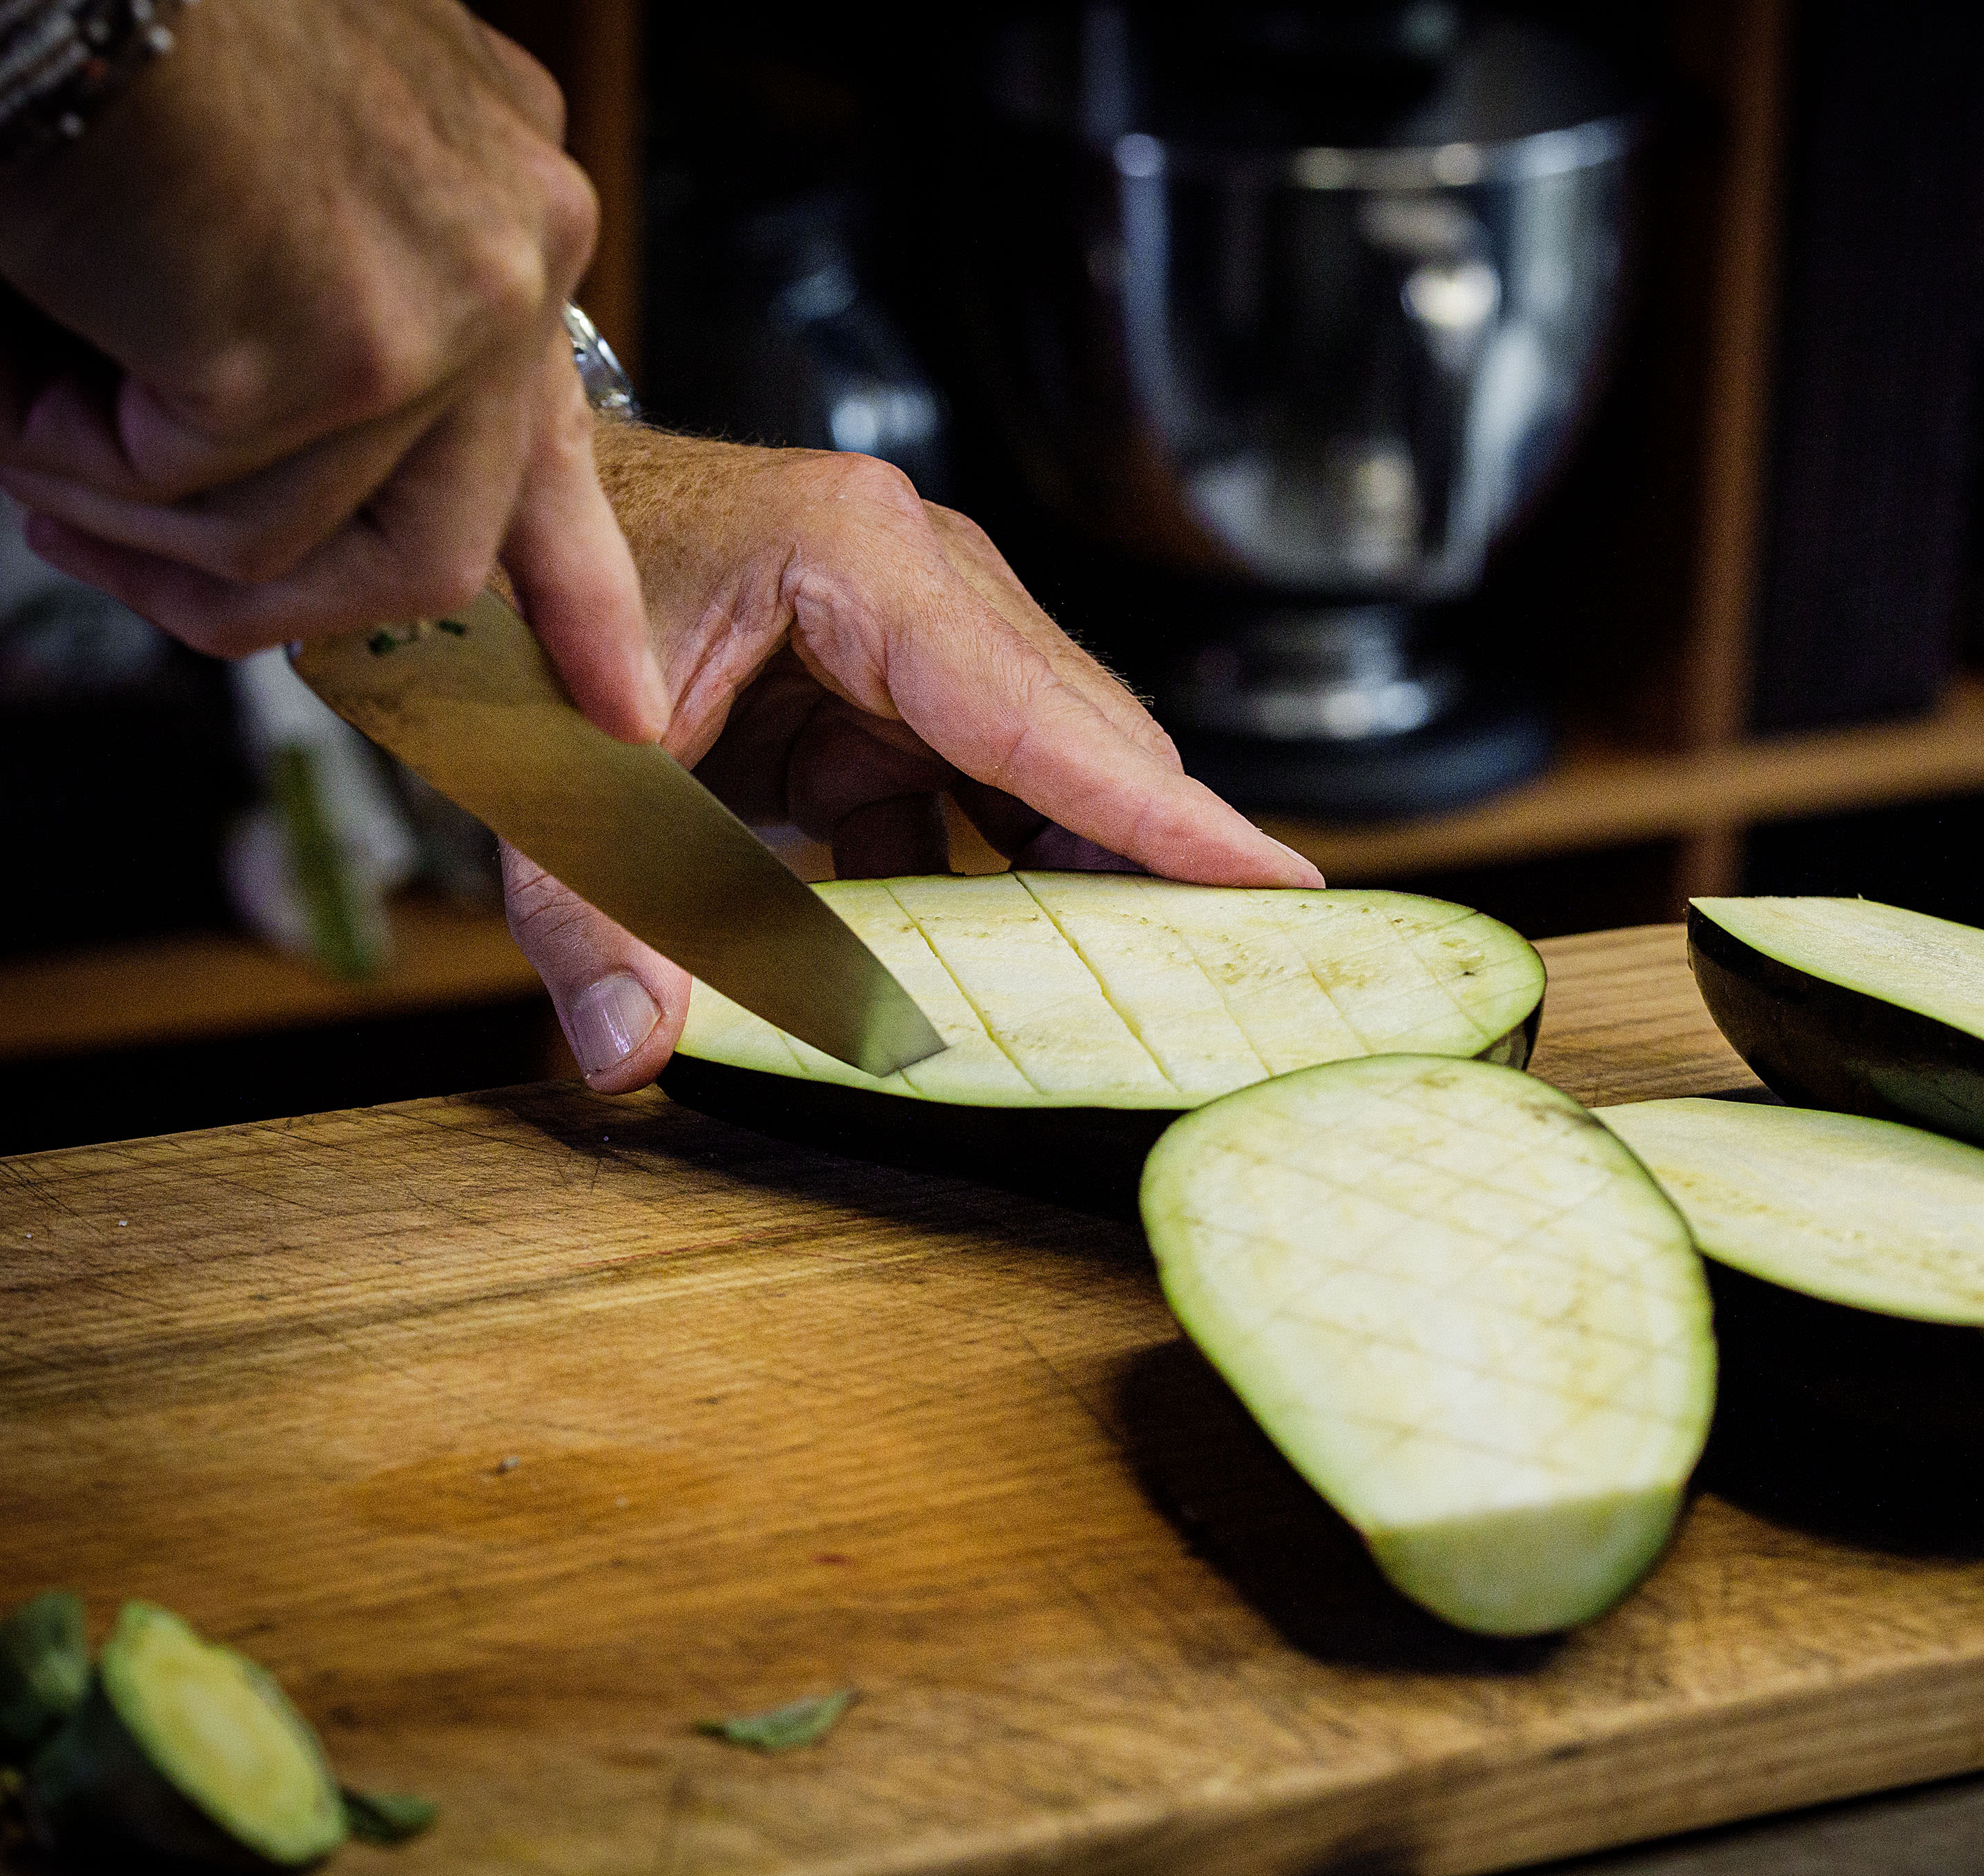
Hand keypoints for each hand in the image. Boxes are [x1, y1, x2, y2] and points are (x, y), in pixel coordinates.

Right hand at [0, 0, 664, 739]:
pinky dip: (67, 449)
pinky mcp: (343, 354)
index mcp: (507, 203)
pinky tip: (25, 348)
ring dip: (114, 495)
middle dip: (251, 596)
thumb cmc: (113, 46)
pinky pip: (198, 502)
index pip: (559, 439)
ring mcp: (449, 307)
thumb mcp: (279, 200)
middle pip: (438, 550)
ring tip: (23, 383)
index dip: (582, 593)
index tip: (623, 709)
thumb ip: (338, 337)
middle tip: (87, 536)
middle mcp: (518, 246)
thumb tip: (290, 504)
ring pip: (288, 540)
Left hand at [510, 426, 1322, 1089]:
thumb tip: (632, 1050)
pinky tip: (1006, 967)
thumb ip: (591, 908)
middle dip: (1156, 861)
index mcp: (863, 563)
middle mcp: (921, 579)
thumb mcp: (549, 759)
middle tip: (1237, 975)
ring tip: (1154, 984)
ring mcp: (915, 629)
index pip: (1051, 716)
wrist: (492, 508)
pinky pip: (975, 793)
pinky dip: (989, 880)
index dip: (1168, 817)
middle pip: (1080, 741)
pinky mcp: (888, 683)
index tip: (1282, 888)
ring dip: (1079, 878)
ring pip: (1043, 770)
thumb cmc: (529, 595)